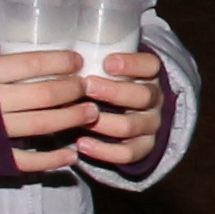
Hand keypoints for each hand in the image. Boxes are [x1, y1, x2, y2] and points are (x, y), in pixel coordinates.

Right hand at [0, 46, 92, 175]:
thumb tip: (18, 44)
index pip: (32, 64)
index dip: (61, 62)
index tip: (78, 61)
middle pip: (45, 95)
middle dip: (73, 90)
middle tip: (88, 87)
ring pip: (44, 124)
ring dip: (72, 119)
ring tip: (91, 113)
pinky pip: (31, 160)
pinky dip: (54, 158)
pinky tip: (72, 154)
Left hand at [69, 46, 170, 173]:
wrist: (126, 112)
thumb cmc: (107, 82)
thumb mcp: (107, 68)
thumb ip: (93, 64)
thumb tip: (60, 60)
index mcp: (149, 74)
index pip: (150, 65)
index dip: (132, 64)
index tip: (107, 62)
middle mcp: (154, 99)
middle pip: (143, 96)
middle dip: (113, 92)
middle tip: (87, 87)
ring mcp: (150, 124)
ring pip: (131, 126)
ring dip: (103, 123)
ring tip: (78, 119)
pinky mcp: (143, 147)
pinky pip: (128, 153)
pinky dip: (104, 151)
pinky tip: (82, 144)